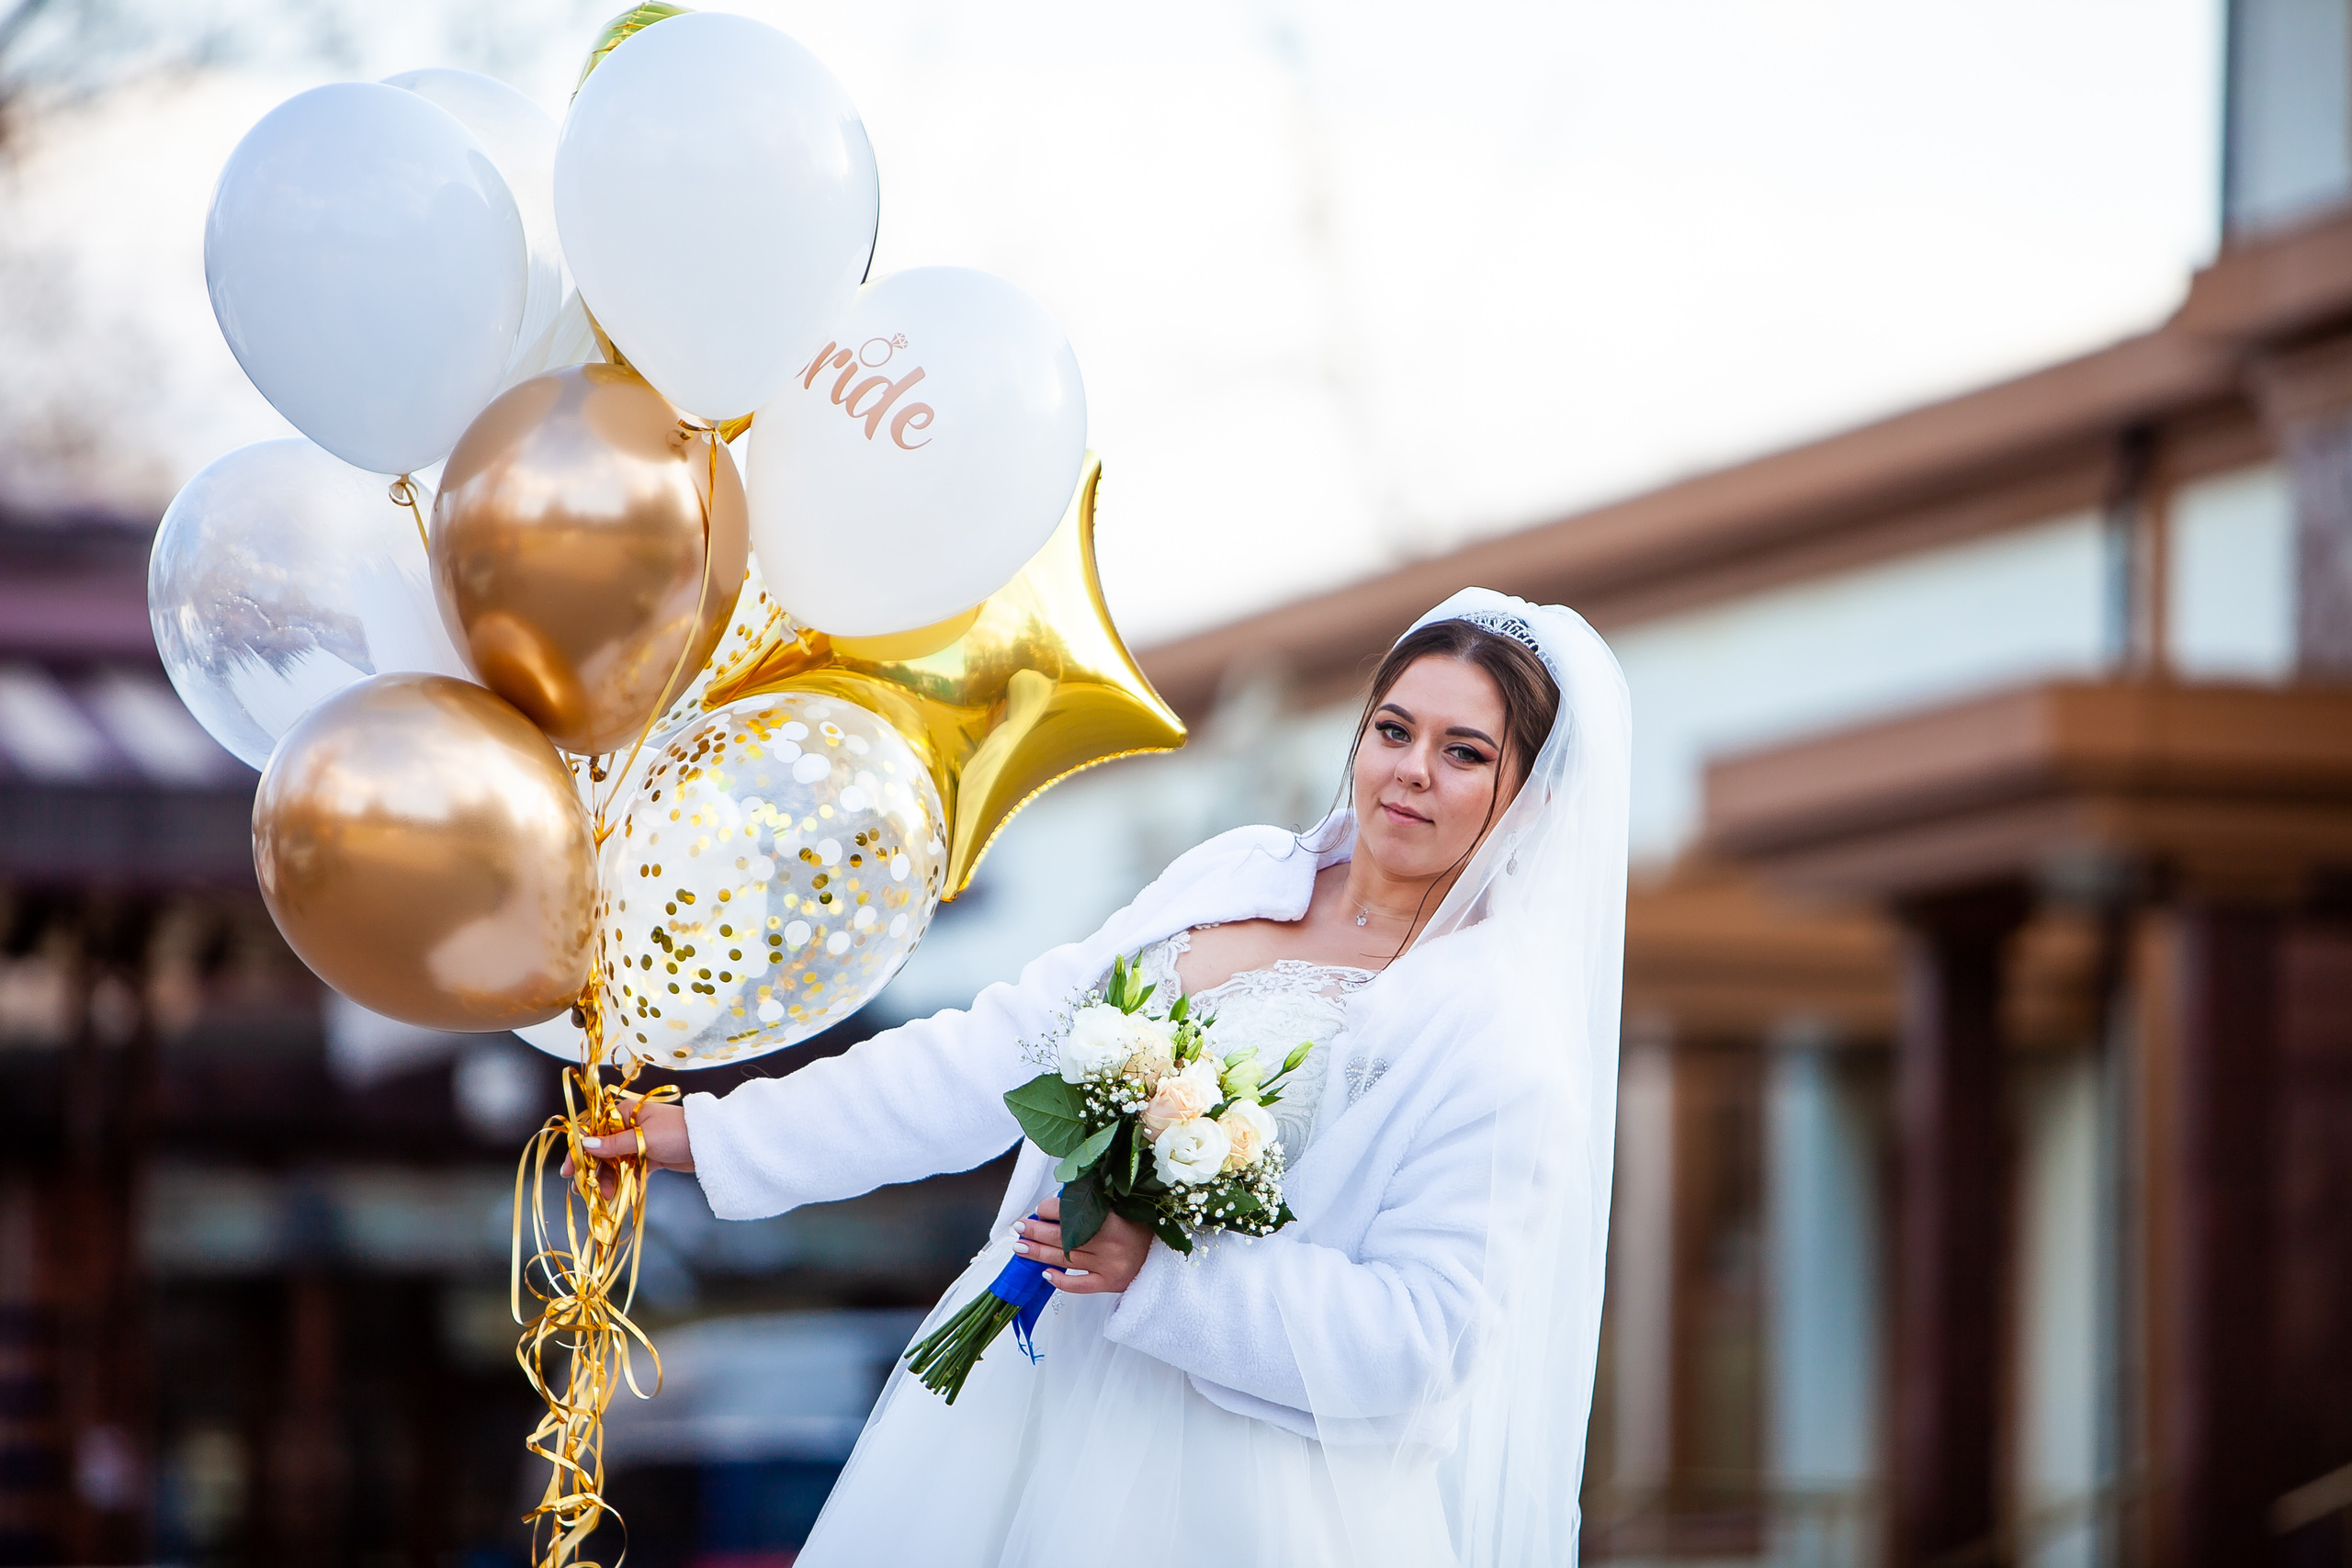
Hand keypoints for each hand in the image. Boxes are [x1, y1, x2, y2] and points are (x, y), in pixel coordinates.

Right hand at [559, 1099, 692, 1198]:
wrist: (711, 1144)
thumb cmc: (678, 1131)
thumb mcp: (643, 1138)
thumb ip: (614, 1145)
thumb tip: (586, 1145)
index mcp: (625, 1113)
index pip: (593, 1131)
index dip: (579, 1150)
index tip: (569, 1170)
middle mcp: (629, 1126)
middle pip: (603, 1150)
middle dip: (594, 1170)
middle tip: (585, 1190)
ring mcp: (640, 1142)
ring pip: (616, 1163)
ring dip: (609, 1179)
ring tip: (606, 1196)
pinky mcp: (650, 1157)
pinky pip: (631, 1171)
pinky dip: (625, 1182)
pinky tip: (621, 1195)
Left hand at [1016, 1194, 1150, 1294]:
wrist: (1166, 1256)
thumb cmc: (1142, 1228)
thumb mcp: (1124, 1207)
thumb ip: (1097, 1203)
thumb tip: (1062, 1199)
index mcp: (1112, 1219)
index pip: (1070, 1212)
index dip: (1049, 1209)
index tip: (1039, 1208)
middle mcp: (1108, 1244)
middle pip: (1061, 1236)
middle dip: (1035, 1230)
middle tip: (1019, 1227)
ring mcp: (1107, 1266)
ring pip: (1064, 1259)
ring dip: (1038, 1252)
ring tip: (1020, 1247)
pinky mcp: (1108, 1283)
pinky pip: (1079, 1285)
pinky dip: (1060, 1280)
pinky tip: (1045, 1274)